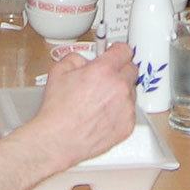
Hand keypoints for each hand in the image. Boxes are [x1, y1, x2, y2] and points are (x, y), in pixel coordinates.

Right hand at [27, 44, 134, 170]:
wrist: (58, 139)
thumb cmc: (58, 111)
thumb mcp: (59, 72)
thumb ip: (76, 58)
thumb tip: (85, 59)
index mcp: (104, 70)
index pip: (124, 50)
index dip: (117, 51)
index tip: (115, 54)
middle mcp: (119, 87)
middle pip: (131, 69)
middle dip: (119, 71)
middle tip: (105, 79)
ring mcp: (126, 107)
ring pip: (131, 91)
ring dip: (120, 92)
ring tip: (100, 101)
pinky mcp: (128, 125)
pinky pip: (130, 111)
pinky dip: (120, 111)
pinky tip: (103, 115)